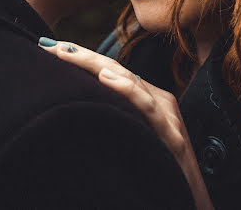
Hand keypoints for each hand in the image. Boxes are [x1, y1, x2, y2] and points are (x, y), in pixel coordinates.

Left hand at [38, 38, 214, 209]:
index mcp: (147, 99)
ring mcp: (166, 116)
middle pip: (114, 69)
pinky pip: (148, 107)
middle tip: (49, 46)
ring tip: (67, 53)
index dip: (81, 59)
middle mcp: (157, 101)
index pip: (110, 71)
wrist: (191, 201)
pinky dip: (126, 89)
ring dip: (93, 64)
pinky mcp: (172, 136)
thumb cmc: (157, 170)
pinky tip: (106, 78)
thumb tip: (76, 106)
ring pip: (128, 79)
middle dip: (80, 55)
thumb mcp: (131, 135)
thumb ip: (113, 115)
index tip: (51, 50)